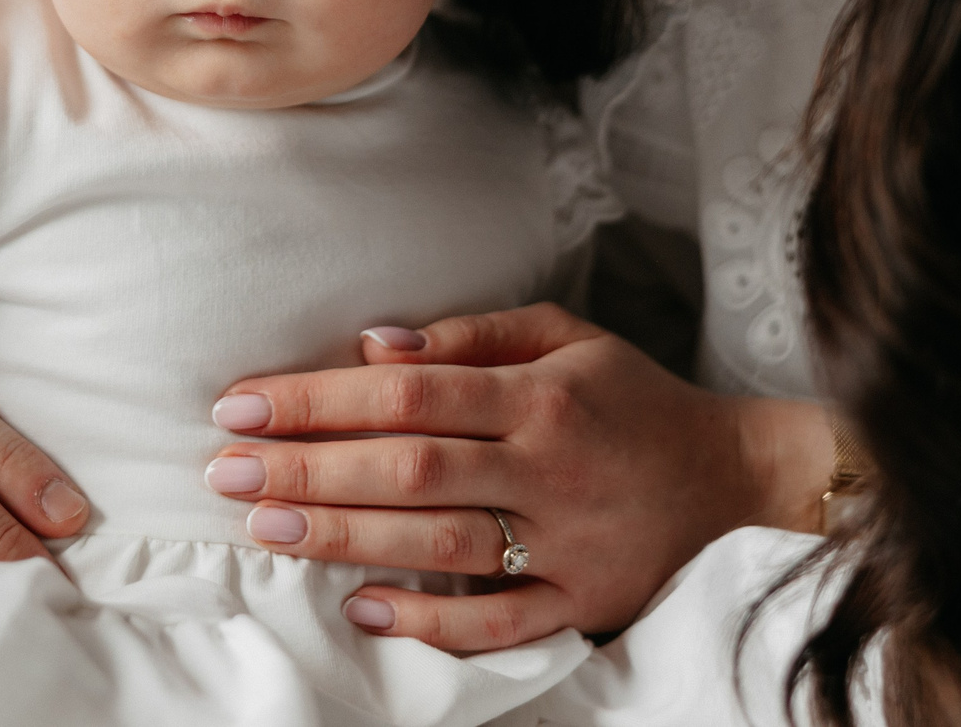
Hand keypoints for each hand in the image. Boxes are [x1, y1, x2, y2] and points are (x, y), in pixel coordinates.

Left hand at [206, 303, 837, 650]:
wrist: (734, 480)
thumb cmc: (631, 397)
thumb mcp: (567, 336)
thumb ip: (470, 337)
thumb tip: (373, 345)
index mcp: (541, 393)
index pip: (407, 393)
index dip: (317, 398)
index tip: (241, 404)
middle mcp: (550, 467)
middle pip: (411, 469)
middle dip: (307, 470)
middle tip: (226, 474)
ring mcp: (567, 544)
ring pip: (442, 546)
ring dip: (345, 538)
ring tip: (266, 530)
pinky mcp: (583, 605)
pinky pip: (498, 624)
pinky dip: (430, 622)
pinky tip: (362, 608)